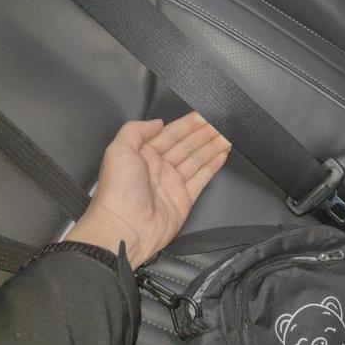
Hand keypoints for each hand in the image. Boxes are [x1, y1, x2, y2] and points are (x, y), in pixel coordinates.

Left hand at [65, 113, 230, 268]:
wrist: (124, 229)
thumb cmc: (118, 191)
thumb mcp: (118, 150)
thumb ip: (136, 130)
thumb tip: (157, 122)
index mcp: (143, 155)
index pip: (170, 134)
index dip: (188, 124)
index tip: (204, 115)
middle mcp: (158, 168)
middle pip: (186, 145)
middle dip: (204, 133)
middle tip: (222, 122)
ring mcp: (172, 184)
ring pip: (197, 159)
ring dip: (212, 146)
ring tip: (227, 135)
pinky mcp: (184, 199)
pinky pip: (201, 178)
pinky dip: (212, 166)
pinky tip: (222, 154)